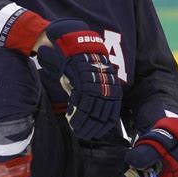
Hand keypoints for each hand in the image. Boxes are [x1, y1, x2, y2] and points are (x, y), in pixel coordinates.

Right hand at [37, 18, 121, 139]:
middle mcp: (104, 80)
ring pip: (93, 107)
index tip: (96, 133)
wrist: (66, 41)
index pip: (111, 109)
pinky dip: (77, 112)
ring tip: (78, 130)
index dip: (104, 123)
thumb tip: (85, 112)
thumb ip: (87, 94)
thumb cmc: (74, 61)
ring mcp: (94, 78)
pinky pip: (82, 99)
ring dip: (85, 122)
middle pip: (103, 110)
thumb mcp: (84, 79)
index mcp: (109, 82)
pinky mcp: (82, 76)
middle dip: (94, 126)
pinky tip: (72, 119)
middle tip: (85, 135)